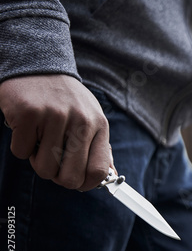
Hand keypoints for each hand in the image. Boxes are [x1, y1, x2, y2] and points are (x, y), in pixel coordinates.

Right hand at [0, 74, 111, 190]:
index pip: (99, 171)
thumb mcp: (92, 119)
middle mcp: (81, 122)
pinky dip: (22, 146)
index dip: (85, 184)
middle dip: (59, 178)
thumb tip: (110, 176)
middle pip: (71, 177)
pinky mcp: (29, 114)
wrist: (39, 65)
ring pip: (44, 168)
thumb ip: (100, 148)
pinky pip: (22, 152)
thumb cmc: (66, 100)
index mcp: (99, 126)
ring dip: (38, 161)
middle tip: (53, 164)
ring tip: (41, 141)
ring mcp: (55, 117)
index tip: (77, 182)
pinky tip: (28, 128)